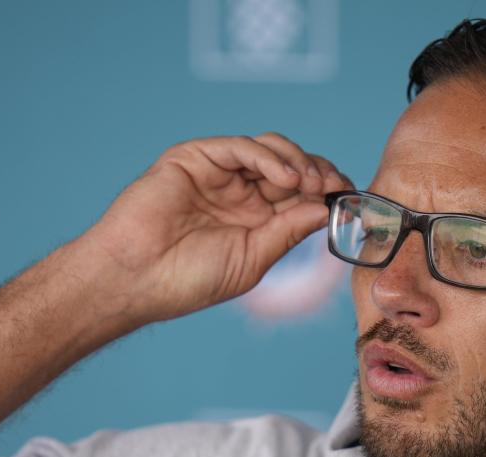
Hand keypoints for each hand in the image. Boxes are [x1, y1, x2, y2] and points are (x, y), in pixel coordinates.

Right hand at [80, 133, 352, 322]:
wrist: (135, 278)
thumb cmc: (186, 280)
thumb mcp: (252, 259)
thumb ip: (287, 231)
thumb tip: (327, 209)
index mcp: (255, 219)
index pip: (301, 194)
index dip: (327, 191)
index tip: (350, 198)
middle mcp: (240, 193)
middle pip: (292, 166)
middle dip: (319, 172)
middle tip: (334, 186)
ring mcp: (218, 174)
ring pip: (270, 150)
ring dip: (298, 162)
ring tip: (309, 184)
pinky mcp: (196, 158)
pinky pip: (240, 147)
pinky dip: (268, 157)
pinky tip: (285, 178)